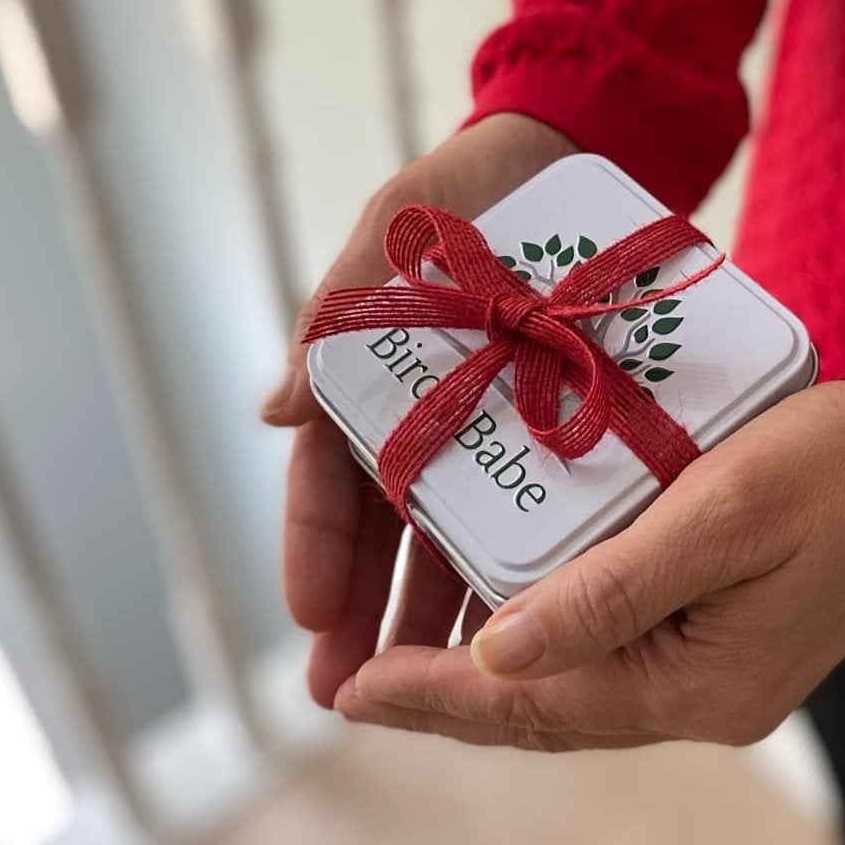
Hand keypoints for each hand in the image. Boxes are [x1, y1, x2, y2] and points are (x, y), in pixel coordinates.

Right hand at [262, 112, 576, 705]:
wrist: (572, 151)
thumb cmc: (467, 185)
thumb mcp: (393, 228)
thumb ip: (340, 306)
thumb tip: (272, 411)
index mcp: (375, 380)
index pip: (329, 480)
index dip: (316, 550)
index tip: (311, 619)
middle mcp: (433, 415)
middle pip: (391, 533)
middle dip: (369, 613)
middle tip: (352, 693)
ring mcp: (500, 426)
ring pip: (465, 535)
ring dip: (446, 610)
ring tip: (444, 690)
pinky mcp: (566, 422)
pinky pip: (547, 501)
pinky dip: (535, 558)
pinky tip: (542, 618)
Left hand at [334, 380, 844, 749]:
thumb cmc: (830, 472)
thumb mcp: (716, 514)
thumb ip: (609, 590)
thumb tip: (498, 655)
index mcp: (695, 681)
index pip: (535, 706)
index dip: (435, 699)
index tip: (348, 691)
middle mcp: (700, 698)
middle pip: (546, 712)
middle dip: (447, 699)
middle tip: (351, 683)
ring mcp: (715, 674)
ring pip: (575, 688)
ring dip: (493, 677)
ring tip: (404, 656)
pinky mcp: (724, 638)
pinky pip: (613, 657)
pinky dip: (550, 643)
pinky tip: (508, 613)